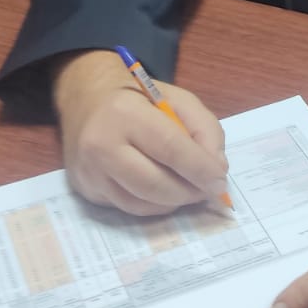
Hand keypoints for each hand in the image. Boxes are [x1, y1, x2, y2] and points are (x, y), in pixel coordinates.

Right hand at [52, 49, 228, 215]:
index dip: (199, 168)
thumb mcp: (177, 99)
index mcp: (125, 113)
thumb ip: (204, 128)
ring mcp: (91, 172)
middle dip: (189, 192)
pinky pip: (128, 208)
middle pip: (153, 183)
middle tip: (209, 190)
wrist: (87, 103)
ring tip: (190, 190)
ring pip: (141, 203)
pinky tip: (165, 193)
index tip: (220, 181)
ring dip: (174, 202)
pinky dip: (155, 205)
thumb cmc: (139, 101)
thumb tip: (216, 168)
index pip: (169, 147)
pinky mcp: (87, 191)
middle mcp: (101, 144)